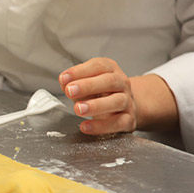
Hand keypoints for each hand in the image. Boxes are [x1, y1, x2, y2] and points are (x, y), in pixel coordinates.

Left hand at [59, 57, 178, 134]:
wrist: (122, 106)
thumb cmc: (100, 92)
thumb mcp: (85, 83)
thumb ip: (73, 82)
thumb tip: (64, 82)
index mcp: (110, 70)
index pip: (98, 66)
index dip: (80, 71)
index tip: (64, 78)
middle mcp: (122, 83)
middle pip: (110, 81)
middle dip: (88, 86)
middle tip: (70, 91)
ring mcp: (127, 101)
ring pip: (118, 101)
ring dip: (96, 106)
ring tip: (78, 109)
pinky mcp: (129, 119)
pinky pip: (119, 123)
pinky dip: (101, 126)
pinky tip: (86, 126)